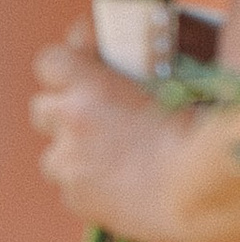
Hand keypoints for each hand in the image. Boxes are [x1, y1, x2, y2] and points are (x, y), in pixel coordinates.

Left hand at [29, 31, 239, 241]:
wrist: (199, 190)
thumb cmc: (194, 133)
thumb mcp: (166, 84)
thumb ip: (125, 66)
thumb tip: (97, 42)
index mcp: (91, 84)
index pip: (51, 62)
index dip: (66, 67)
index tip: (83, 70)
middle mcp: (71, 120)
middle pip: (42, 109)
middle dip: (63, 113)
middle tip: (96, 120)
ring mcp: (69, 162)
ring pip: (53, 155)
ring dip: (73, 154)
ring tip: (109, 161)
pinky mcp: (77, 199)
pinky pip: (70, 190)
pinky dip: (88, 189)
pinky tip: (119, 190)